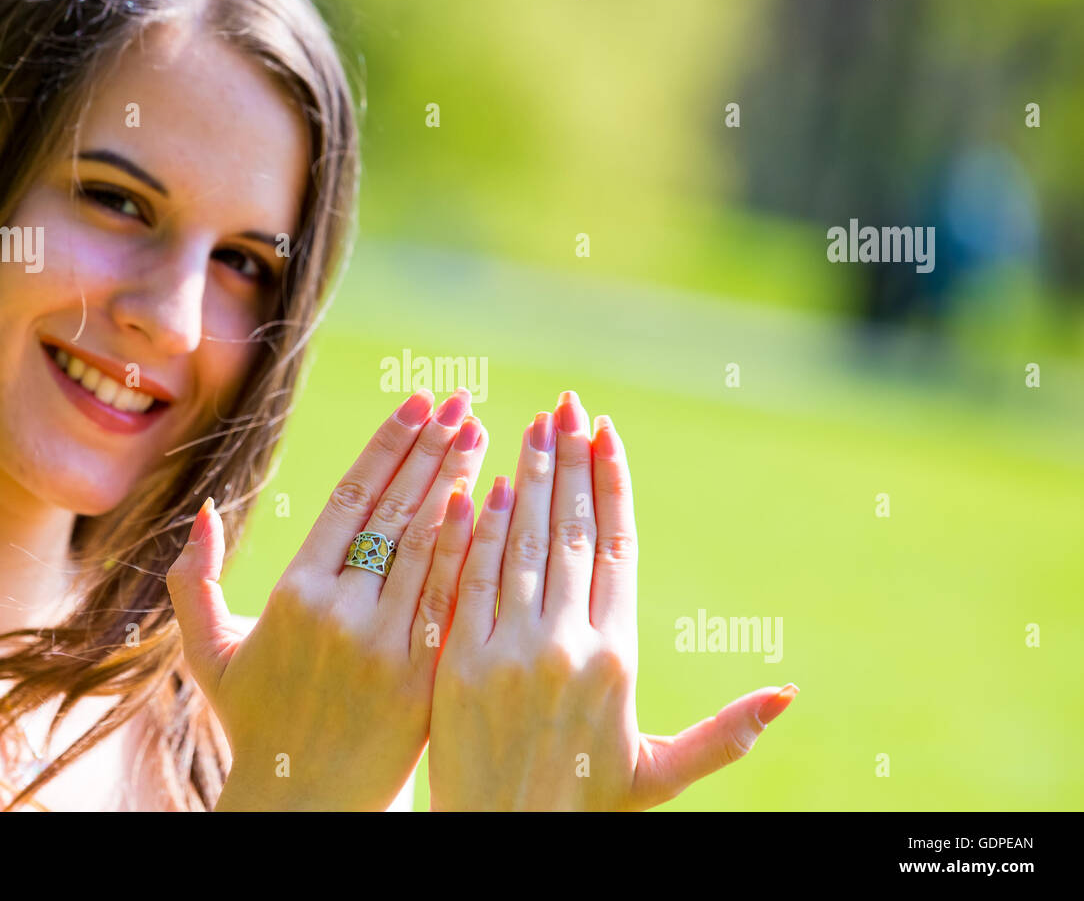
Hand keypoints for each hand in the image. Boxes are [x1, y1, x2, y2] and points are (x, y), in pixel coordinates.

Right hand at [166, 387, 487, 809]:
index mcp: (294, 594)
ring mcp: (386, 646)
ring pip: (429, 546)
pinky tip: (495, 506)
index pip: (350, 498)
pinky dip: (472, 548)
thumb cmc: (256, 722)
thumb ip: (194, 581)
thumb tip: (203, 513)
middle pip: (396, 510)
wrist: (304, 803)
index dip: (387, 444)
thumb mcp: (209, 653)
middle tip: (461, 401)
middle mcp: (341, 612)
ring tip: (483, 435)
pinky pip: (453, 599)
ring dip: (459, 483)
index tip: (417, 402)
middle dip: (432, 448)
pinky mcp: (423, 678)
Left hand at [429, 390, 797, 810]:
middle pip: (571, 532)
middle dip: (569, 461)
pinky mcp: (459, 662)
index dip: (612, 484)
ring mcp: (510, 651)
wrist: (503, 843)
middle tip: (567, 405)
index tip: (607, 433)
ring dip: (526, 478)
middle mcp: (569, 646)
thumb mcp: (659, 774)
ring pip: (523, 545)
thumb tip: (790, 694)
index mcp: (618, 659)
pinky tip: (484, 486)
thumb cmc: (583, 807)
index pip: (618, 548)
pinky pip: (471, 581)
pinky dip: (479, 530)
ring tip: (530, 426)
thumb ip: (723, 734)